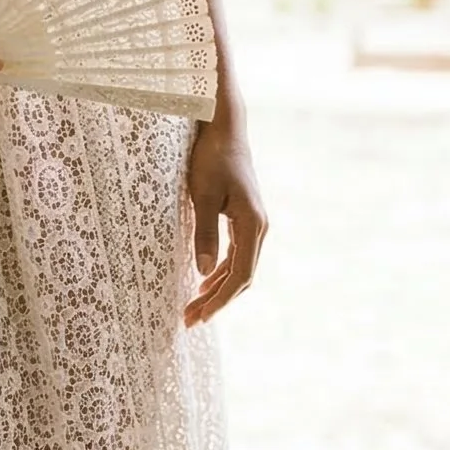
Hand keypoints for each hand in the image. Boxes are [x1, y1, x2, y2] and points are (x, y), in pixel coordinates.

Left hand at [184, 116, 266, 324]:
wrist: (225, 129)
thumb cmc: (212, 158)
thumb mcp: (203, 196)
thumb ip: (204, 234)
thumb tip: (202, 272)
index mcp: (252, 224)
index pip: (240, 275)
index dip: (220, 300)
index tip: (199, 316)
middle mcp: (259, 228)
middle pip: (241, 277)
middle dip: (216, 300)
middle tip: (190, 319)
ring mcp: (254, 224)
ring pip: (239, 267)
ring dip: (217, 289)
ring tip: (194, 307)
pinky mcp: (245, 219)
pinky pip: (237, 254)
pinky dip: (220, 271)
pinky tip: (204, 281)